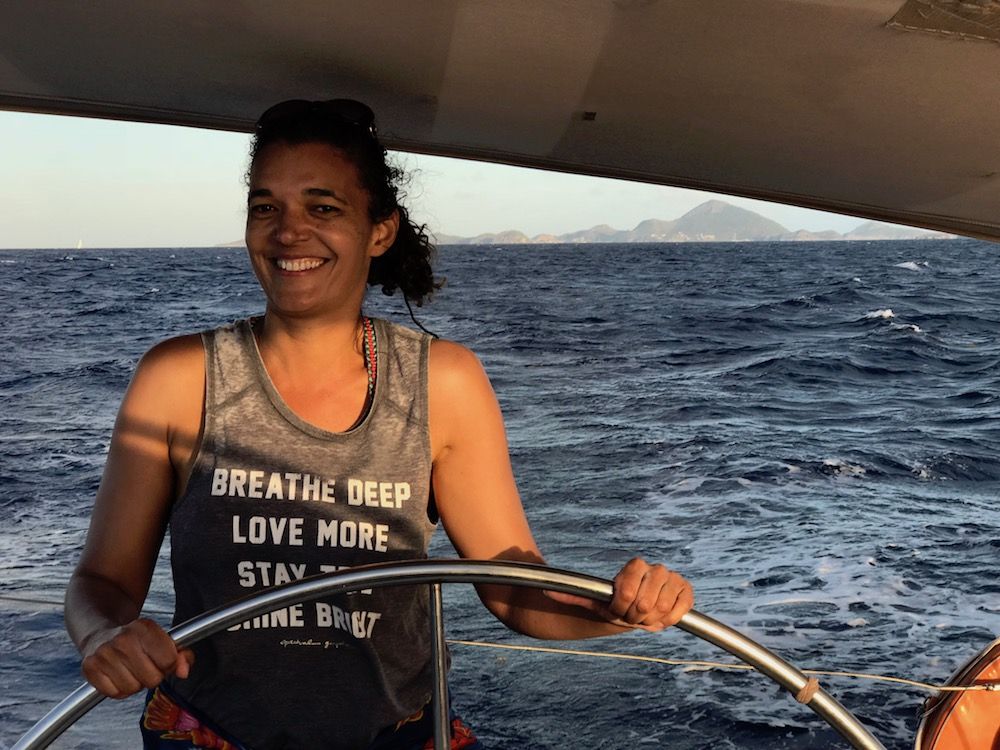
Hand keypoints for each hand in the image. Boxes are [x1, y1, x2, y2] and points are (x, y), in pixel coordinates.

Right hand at [80, 618, 193, 697]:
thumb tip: (184, 672)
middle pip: (153, 679)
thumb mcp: (163, 639)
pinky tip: (118, 675)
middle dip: (153, 676)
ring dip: (135, 683)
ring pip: (133, 689)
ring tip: (131, 669)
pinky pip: (115, 694)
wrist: (100, 634)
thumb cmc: (137, 641)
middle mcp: (123, 640)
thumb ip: (181, 655)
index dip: (169, 664)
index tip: (162, 659)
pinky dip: (119, 689)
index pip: (169, 661)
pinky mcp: (89, 668)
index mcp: (144, 628)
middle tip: (145, 665)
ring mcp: (104, 654)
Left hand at [547, 558, 693, 631]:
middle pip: (645, 599)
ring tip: (643, 618)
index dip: (621, 602)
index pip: (630, 583)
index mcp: (635, 566)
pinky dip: (670, 618)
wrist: (632, 611)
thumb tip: (545, 591)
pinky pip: (683, 607)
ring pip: (662, 605)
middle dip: (634, 615)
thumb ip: (571, 594)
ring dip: (650, 619)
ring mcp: (672, 579)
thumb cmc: (610, 605)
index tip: (616, 608)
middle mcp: (656, 569)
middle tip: (629, 616)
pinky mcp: (685, 592)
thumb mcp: (591, 601)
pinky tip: (660, 619)